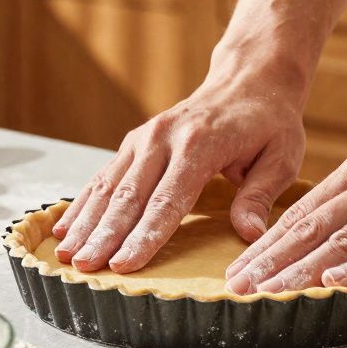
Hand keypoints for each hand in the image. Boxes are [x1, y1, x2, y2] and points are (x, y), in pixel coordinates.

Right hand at [54, 67, 306, 273]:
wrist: (248, 79)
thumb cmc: (268, 123)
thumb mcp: (281, 156)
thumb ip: (261, 195)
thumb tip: (249, 234)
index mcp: (199, 144)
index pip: (167, 200)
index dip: (144, 235)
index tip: (125, 264)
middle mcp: (163, 138)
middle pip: (129, 196)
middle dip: (104, 236)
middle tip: (85, 268)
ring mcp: (143, 139)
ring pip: (108, 187)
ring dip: (85, 223)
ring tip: (66, 255)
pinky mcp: (134, 143)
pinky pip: (103, 177)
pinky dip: (82, 204)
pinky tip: (65, 228)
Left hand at [224, 114, 346, 292]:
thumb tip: (326, 224)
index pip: (304, 211)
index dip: (268, 242)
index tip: (239, 267)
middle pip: (313, 227)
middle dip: (270, 260)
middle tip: (236, 285)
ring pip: (344, 240)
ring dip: (302, 269)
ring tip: (269, 291)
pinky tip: (333, 282)